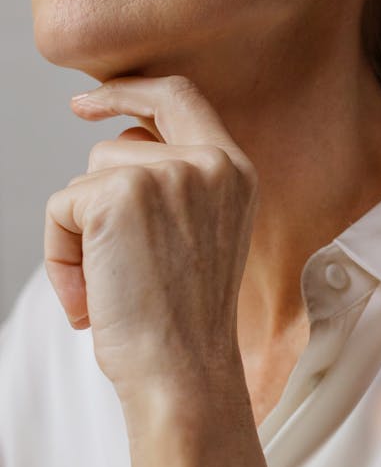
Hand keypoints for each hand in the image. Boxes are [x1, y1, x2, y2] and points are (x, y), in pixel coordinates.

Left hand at [44, 76, 257, 411]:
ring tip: (109, 287)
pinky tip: (91, 296)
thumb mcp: (203, 233)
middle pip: (118, 147)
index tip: (88, 102)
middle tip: (110, 269)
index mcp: (235, 170)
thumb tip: (118, 144)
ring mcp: (167, 173)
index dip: (129, 91)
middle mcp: (209, 162)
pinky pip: (61, 206)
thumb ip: (177, 182)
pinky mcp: (120, 195)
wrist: (183, 375)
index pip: (179, 96)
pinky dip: (59, 254)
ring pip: (87, 177)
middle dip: (97, 202)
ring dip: (80, 234)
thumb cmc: (184, 322)